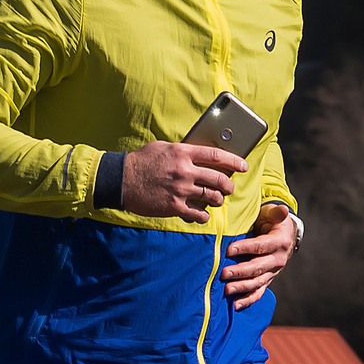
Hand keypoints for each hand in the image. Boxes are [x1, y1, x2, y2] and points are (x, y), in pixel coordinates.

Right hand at [120, 141, 246, 223]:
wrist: (120, 180)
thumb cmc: (141, 161)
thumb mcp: (162, 148)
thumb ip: (183, 151)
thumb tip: (202, 154)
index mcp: (182, 153)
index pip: (216, 155)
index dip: (234, 161)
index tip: (243, 166)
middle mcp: (184, 171)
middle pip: (220, 180)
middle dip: (229, 186)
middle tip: (229, 188)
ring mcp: (180, 190)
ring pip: (213, 198)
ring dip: (218, 200)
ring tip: (215, 199)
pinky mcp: (174, 207)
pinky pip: (200, 214)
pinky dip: (204, 215)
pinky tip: (201, 213)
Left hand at [219, 201, 299, 304]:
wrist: (283, 236)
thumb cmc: (271, 221)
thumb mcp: (273, 214)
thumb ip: (275, 213)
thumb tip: (284, 209)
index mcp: (280, 242)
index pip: (261, 246)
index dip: (245, 248)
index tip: (229, 250)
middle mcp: (278, 259)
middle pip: (259, 267)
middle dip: (241, 271)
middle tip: (223, 273)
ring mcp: (273, 272)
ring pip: (258, 282)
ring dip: (242, 287)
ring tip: (226, 290)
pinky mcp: (268, 280)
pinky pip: (259, 292)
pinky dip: (248, 300)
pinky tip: (235, 305)